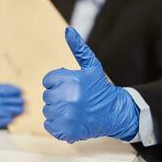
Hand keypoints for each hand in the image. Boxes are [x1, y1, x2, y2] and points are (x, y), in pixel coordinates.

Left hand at [42, 27, 138, 142]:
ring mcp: (67, 117)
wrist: (114, 113)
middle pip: (47, 96)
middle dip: (58, 96)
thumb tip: (68, 30)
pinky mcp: (66, 131)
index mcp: (73, 81)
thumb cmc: (101, 88)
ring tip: (73, 110)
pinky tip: (70, 120)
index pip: (48, 81)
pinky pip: (49, 125)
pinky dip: (57, 124)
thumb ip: (79, 48)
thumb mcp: (92, 66)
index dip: (57, 83)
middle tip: (73, 99)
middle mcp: (69, 99)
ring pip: (47, 111)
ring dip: (57, 111)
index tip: (69, 87)